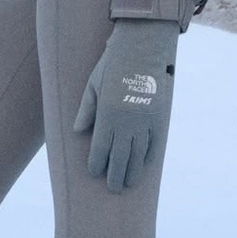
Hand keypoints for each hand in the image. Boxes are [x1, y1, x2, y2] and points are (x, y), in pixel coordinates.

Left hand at [74, 19, 178, 193]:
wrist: (142, 48)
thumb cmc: (112, 64)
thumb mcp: (93, 85)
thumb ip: (86, 110)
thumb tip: (78, 131)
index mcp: (107, 116)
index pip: (100, 149)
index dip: (97, 164)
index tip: (95, 173)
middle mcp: (126, 123)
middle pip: (120, 158)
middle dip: (115, 175)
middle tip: (113, 188)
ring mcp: (144, 121)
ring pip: (138, 155)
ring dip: (133, 171)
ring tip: (129, 184)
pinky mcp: (158, 117)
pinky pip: (153, 142)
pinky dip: (148, 156)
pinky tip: (145, 165)